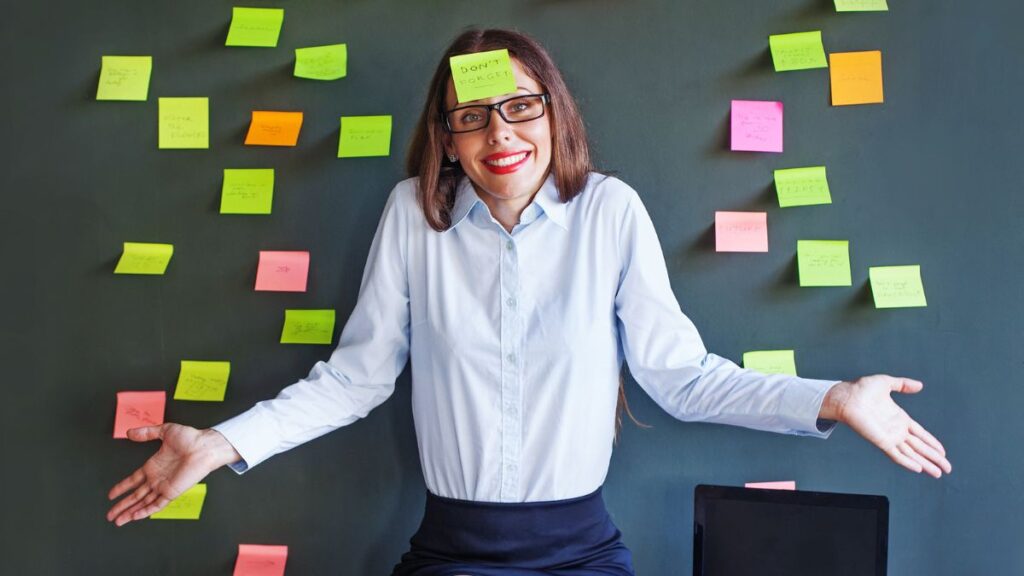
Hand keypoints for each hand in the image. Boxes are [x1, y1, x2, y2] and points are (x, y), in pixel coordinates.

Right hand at [107, 424, 239, 525]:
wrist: (204, 446)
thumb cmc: (191, 438)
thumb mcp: (165, 431)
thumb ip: (146, 433)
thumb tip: (130, 432)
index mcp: (153, 466)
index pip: (133, 480)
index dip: (122, 487)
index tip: (111, 495)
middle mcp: (157, 478)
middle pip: (135, 496)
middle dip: (122, 505)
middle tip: (110, 515)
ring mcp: (164, 486)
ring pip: (143, 503)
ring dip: (130, 512)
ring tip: (118, 520)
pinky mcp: (172, 491)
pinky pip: (156, 504)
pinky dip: (145, 511)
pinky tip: (134, 517)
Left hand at [823, 375, 951, 477]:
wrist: (847, 396)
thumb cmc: (861, 389)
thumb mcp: (886, 383)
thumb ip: (903, 384)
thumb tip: (919, 385)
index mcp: (899, 418)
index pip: (921, 434)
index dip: (932, 443)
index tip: (943, 452)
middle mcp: (896, 430)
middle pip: (920, 447)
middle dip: (934, 457)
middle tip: (947, 468)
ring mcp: (890, 437)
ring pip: (912, 454)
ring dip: (926, 463)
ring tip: (939, 473)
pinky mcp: (881, 442)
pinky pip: (897, 455)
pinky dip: (908, 462)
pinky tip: (919, 469)